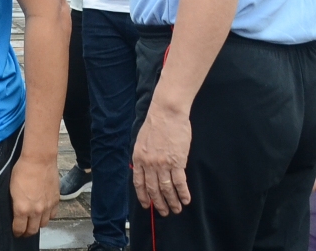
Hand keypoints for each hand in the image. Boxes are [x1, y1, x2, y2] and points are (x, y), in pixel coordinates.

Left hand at [9, 155, 58, 236]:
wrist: (39, 159)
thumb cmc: (22, 169)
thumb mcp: (12, 187)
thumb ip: (15, 203)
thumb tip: (16, 210)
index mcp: (22, 208)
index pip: (19, 228)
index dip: (17, 232)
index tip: (16, 232)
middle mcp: (36, 211)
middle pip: (32, 230)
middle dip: (27, 232)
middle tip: (24, 232)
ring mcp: (47, 207)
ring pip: (43, 224)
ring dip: (38, 225)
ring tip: (34, 222)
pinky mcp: (56, 201)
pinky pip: (53, 215)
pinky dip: (48, 216)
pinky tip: (44, 213)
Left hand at [132, 100, 191, 214]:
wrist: (166, 113)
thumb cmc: (156, 124)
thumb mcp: (141, 140)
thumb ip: (143, 155)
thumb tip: (145, 168)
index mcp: (138, 157)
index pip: (139, 182)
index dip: (143, 196)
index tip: (147, 205)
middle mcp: (148, 163)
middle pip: (153, 189)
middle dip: (159, 203)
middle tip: (165, 212)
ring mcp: (162, 164)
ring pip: (167, 189)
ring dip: (172, 202)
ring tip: (177, 209)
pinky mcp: (177, 162)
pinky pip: (179, 183)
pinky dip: (183, 194)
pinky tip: (186, 200)